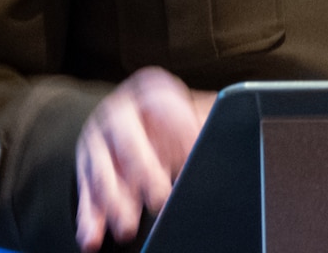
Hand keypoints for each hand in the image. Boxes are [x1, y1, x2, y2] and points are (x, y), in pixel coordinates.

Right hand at [75, 67, 216, 250]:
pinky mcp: (90, 171)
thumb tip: (239, 120)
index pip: (159, 103)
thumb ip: (213, 119)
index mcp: (150, 91)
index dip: (177, 126)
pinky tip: (93, 236)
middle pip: (125, 138)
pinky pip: (88, 195)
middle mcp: (119, 114)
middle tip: (159, 196)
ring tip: (127, 226)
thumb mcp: (196, 114)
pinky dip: (90, 218)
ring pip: (101, 170)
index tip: (191, 148)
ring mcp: (100, 142)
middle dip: (141, 169)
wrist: (145, 123)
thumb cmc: (175, 120)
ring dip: (113, 200)